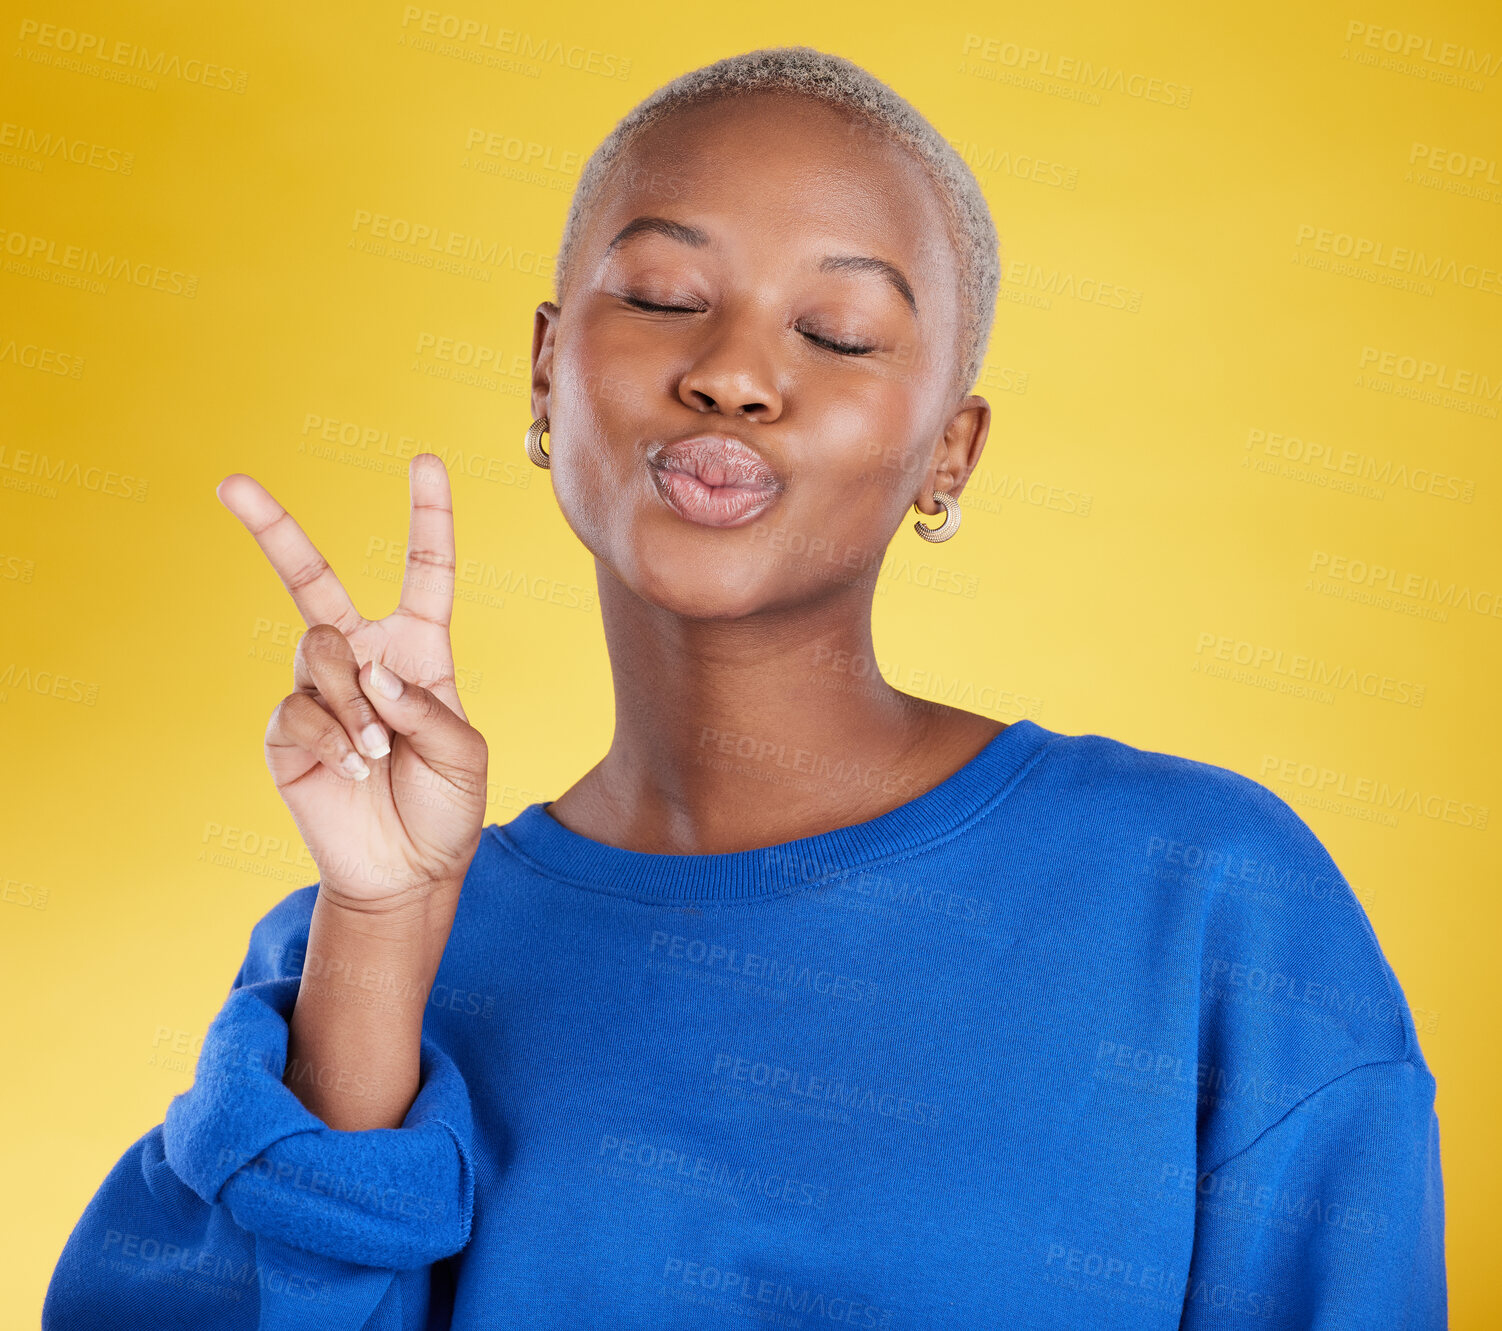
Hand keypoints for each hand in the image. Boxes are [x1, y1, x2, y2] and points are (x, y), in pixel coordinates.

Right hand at [216, 454, 487, 910]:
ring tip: (378, 753)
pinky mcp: (287, 732)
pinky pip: (298, 709)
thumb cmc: (446, 807)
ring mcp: (318, 692)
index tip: (426, 461)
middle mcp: (362, 658)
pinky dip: (334, 738)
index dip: (428, 516)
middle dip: (271, 529)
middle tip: (230, 484)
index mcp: (417, 649)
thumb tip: (371, 668)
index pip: (424, 571)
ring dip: (355, 702)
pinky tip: (353, 769)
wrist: (408, 872)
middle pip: (311, 580)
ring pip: (317, 652)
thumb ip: (427, 706)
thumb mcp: (465, 755)